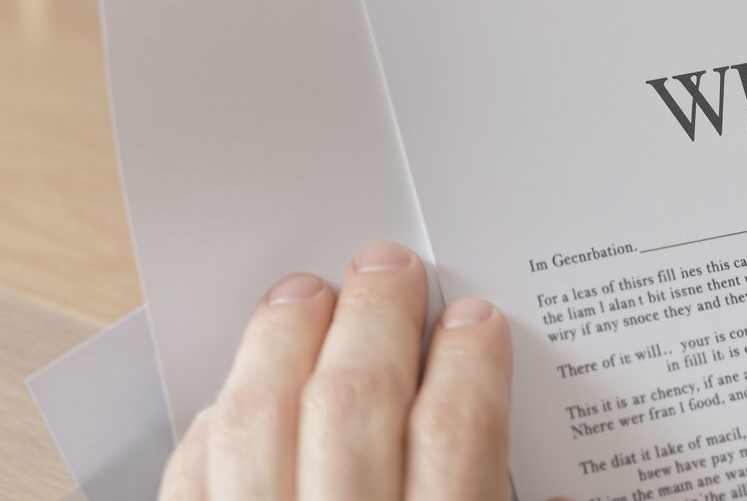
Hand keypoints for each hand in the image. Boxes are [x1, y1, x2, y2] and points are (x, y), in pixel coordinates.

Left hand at [159, 240, 511, 499]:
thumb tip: (556, 484)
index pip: (456, 432)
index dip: (469, 361)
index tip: (474, 319)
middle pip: (355, 402)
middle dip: (375, 317)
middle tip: (388, 267)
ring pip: (260, 422)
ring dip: (284, 342)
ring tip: (306, 294)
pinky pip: (190, 480)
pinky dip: (216, 426)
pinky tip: (241, 395)